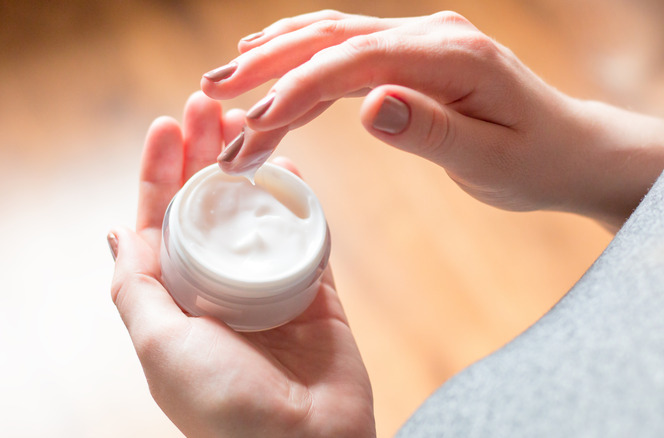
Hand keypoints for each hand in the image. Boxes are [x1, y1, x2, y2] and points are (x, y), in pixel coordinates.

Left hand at [108, 92, 374, 437]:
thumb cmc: (224, 405)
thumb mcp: (160, 345)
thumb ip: (137, 287)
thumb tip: (116, 233)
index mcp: (177, 300)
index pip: (161, 222)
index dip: (160, 172)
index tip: (167, 125)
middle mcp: (218, 289)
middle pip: (208, 207)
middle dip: (204, 155)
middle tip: (209, 106)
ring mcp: (268, 288)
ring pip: (255, 214)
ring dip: (250, 167)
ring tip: (249, 122)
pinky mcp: (315, 292)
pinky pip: (306, 236)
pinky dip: (299, 200)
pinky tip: (293, 165)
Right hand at [202, 10, 663, 228]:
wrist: (570, 149)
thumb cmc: (537, 159)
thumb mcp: (492, 158)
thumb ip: (432, 130)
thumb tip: (370, 105)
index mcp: (454, 55)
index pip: (358, 61)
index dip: (300, 89)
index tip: (257, 125)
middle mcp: (433, 35)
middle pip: (335, 37)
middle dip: (271, 64)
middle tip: (214, 92)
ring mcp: (423, 41)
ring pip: (335, 39)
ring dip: (279, 58)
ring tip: (228, 83)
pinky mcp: (416, 58)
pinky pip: (351, 52)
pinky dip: (308, 63)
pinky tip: (275, 68)